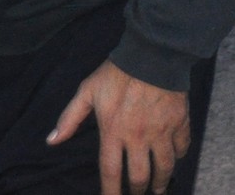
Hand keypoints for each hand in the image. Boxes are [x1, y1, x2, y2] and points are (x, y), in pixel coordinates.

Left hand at [47, 59, 191, 194]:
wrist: (153, 53)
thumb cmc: (118, 72)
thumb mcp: (88, 91)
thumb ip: (70, 118)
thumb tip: (52, 141)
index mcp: (113, 132)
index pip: (110, 172)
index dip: (111, 192)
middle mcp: (138, 137)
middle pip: (139, 176)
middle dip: (137, 191)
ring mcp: (161, 130)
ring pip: (164, 167)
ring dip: (161, 182)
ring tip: (159, 189)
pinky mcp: (180, 121)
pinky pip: (182, 146)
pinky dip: (179, 155)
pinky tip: (175, 159)